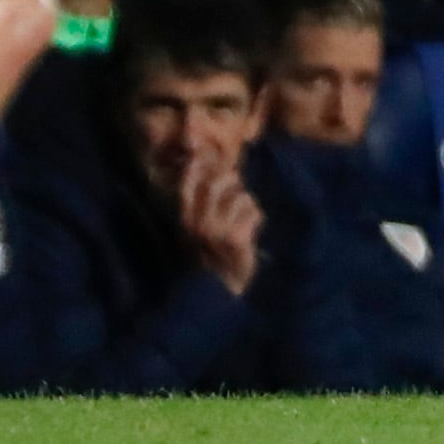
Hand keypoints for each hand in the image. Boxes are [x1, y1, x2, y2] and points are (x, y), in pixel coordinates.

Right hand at [179, 155, 262, 290]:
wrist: (221, 289)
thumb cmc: (215, 254)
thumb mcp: (202, 227)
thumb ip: (206, 200)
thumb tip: (217, 165)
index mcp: (186, 219)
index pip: (188, 184)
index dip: (199, 165)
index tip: (208, 153)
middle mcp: (198, 223)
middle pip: (219, 182)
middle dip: (233, 181)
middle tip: (238, 188)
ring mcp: (216, 230)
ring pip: (240, 196)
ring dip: (247, 205)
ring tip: (243, 220)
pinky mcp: (236, 237)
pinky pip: (254, 211)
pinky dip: (257, 218)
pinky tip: (251, 233)